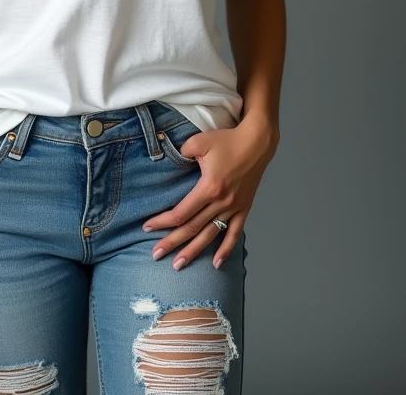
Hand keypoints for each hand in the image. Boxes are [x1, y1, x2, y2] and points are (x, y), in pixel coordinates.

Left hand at [142, 114, 278, 270]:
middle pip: (192, 228)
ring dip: (194, 251)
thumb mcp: (199, 141)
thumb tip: (170, 158)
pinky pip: (234, 232)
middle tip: (156, 255)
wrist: (257, 142)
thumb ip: (182, 152)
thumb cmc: (227, 140)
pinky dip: (226, 249)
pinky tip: (217, 263)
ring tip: (179, 265)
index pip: (181, 212)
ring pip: (210, 234)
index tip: (147, 228)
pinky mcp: (244, 208)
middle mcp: (221, 201)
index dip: (162, 221)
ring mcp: (234, 207)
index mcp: (208, 187)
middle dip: (172, 243)